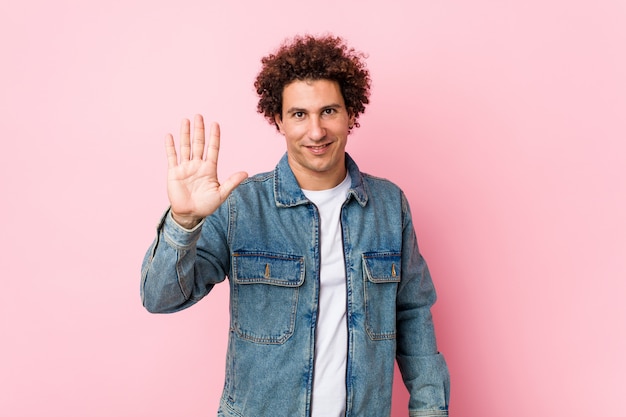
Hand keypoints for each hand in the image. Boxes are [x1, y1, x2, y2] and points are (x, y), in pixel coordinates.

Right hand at [165, 114, 247, 228]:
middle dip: (199, 130)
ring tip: (186, 120)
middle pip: (199, 144)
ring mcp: (185, 167)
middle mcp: (197, 165)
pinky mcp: (174, 172)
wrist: (190, 214)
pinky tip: (169, 136)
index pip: (212, 149)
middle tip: (199, 116)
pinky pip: (172, 157)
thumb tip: (245, 172)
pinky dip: (170, 147)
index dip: (214, 137)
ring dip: (185, 134)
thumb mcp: (221, 194)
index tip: (215, 124)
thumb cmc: (206, 205)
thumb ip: (232, 182)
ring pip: (185, 147)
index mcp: (209, 169)